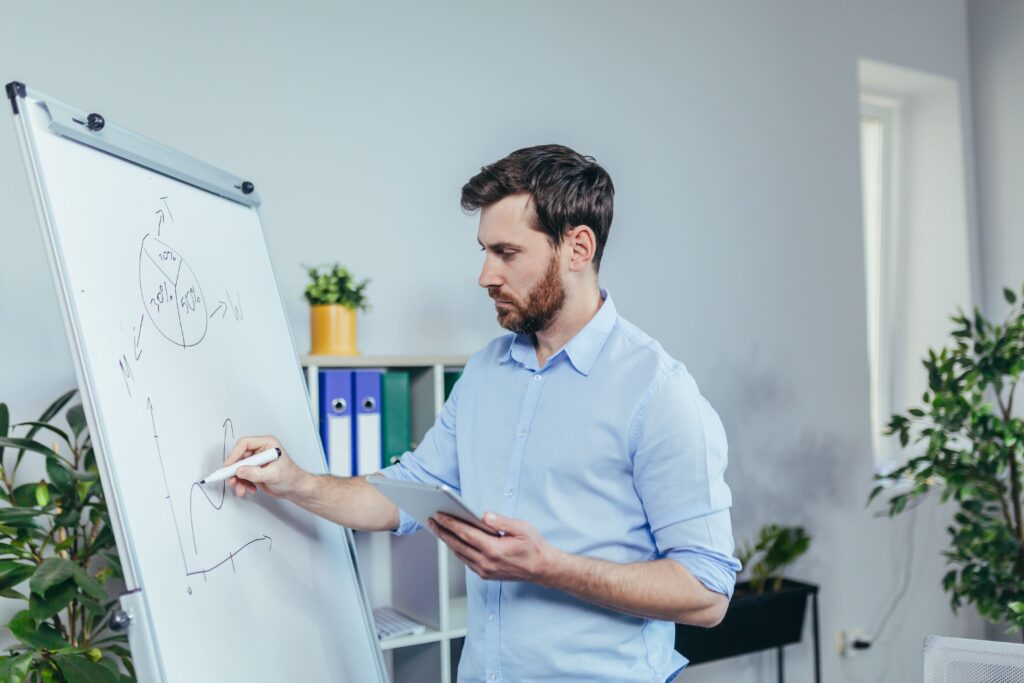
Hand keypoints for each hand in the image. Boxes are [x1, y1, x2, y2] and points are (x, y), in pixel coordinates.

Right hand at [223, 435, 309, 499]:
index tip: (229, 466)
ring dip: (237, 480)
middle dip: (234, 471)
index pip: (245, 443)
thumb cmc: (291, 477)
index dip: (234, 454)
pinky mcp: (253, 470)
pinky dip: (242, 484)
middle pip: (239, 456)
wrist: (294, 488)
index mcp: (267, 443)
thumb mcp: (273, 475)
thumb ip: (255, 473)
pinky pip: (240, 475)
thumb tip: (239, 471)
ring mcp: (256, 460)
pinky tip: (249, 489)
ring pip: (238, 468)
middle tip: (232, 481)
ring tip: (241, 490)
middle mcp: (260, 450)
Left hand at [428, 512, 560, 583]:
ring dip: (447, 540)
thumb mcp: (522, 528)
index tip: (439, 515)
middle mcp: (486, 563)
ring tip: (438, 528)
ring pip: (459, 554)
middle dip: (442, 531)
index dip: (450, 523)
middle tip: (431, 519)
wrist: (541, 568)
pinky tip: (452, 540)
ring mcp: (484, 570)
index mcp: (494, 550)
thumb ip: (502, 521)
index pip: (466, 534)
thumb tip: (485, 516)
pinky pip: (465, 560)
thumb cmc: (533, 547)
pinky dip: (457, 549)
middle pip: (457, 545)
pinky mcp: (485, 574)